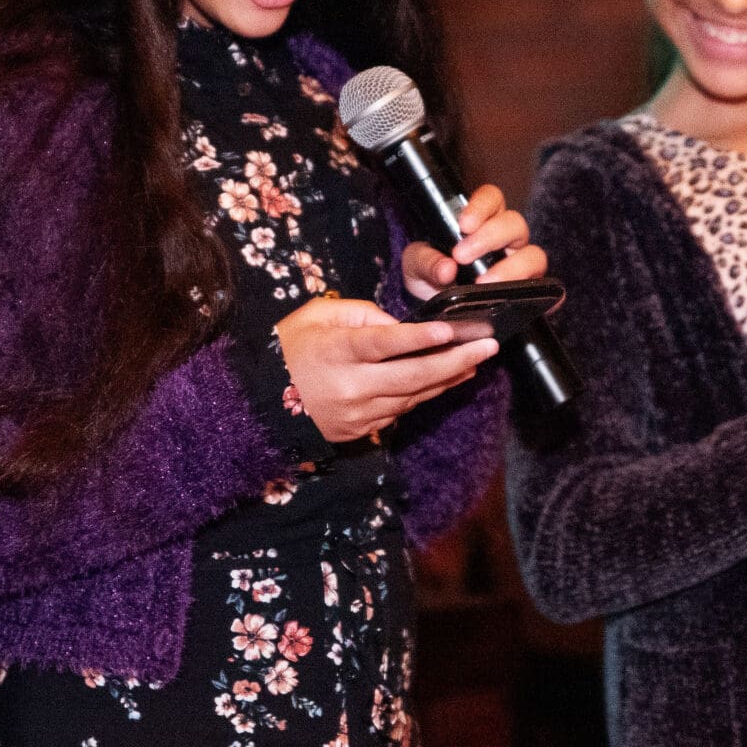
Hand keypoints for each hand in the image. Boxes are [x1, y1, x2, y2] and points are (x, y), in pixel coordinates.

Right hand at [277, 295, 497, 443]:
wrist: (259, 401)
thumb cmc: (291, 346)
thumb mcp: (318, 315)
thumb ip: (363, 315)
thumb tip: (402, 326)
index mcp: (336, 351)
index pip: (383, 344)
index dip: (418, 339)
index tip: (451, 331)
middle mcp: (349, 386)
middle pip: (412, 376)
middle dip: (455, 360)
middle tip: (488, 346)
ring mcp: (355, 414)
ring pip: (412, 396)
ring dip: (447, 378)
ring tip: (476, 360)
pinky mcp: (358, 431)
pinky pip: (399, 411)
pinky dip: (424, 394)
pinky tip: (446, 379)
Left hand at [400, 183, 549, 299]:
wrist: (439, 317)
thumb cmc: (431, 280)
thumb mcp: (416, 267)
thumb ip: (425, 261)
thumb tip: (446, 268)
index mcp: (481, 223)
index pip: (491, 198)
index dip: (482, 206)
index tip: (464, 225)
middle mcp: (507, 241)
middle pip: (515, 224)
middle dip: (490, 237)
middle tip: (462, 257)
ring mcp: (522, 267)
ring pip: (534, 256)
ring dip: (512, 269)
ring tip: (486, 285)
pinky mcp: (532, 294)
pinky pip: (549, 291)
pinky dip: (545, 296)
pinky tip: (524, 303)